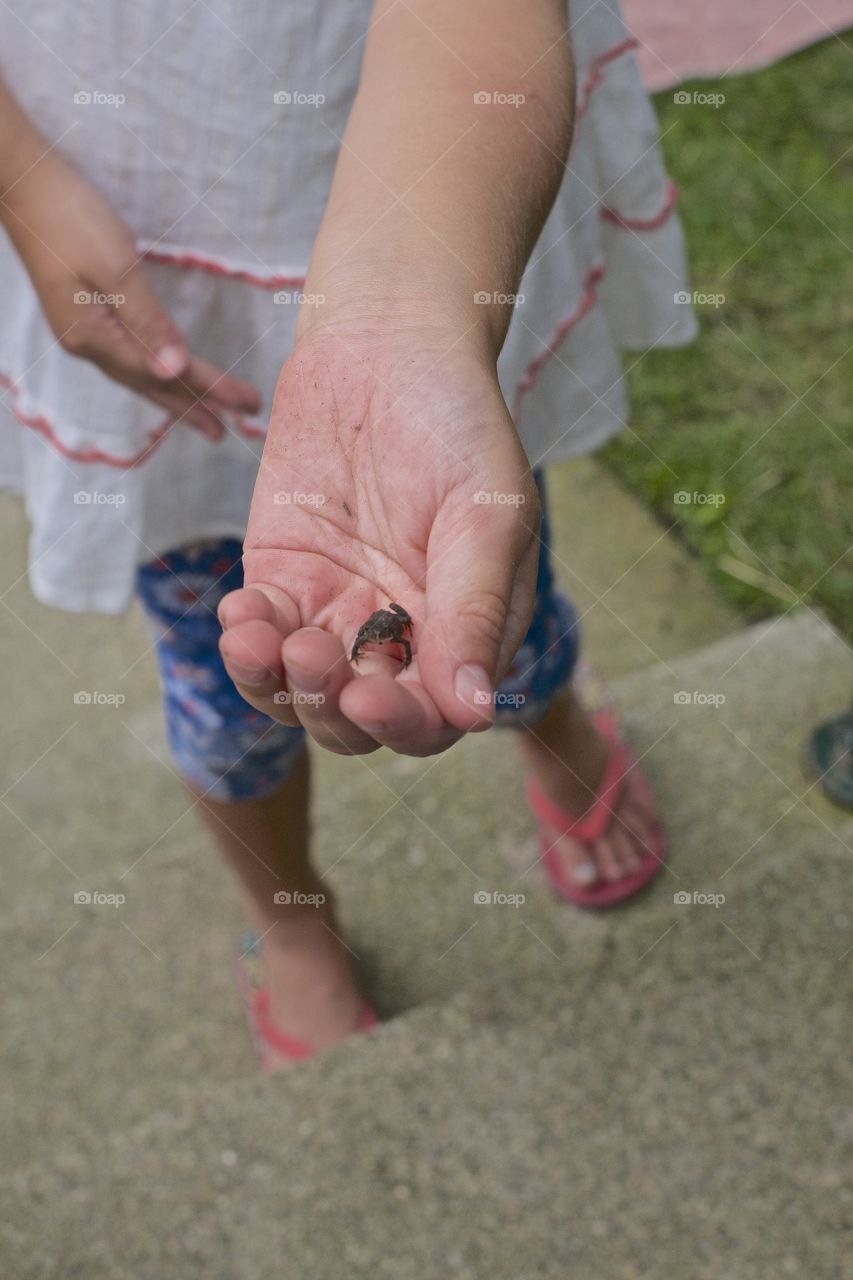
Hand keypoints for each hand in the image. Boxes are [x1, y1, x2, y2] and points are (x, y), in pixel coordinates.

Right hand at [0, 150, 259, 437]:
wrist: (23, 186)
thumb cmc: (71, 218)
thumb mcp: (116, 268)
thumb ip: (148, 320)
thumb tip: (175, 369)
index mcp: (96, 338)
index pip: (167, 373)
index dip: (211, 389)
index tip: (249, 404)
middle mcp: (88, 345)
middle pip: (153, 385)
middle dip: (195, 407)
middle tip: (229, 434)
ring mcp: (82, 334)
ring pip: (139, 376)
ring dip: (175, 397)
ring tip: (205, 419)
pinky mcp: (83, 318)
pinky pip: (128, 359)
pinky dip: (153, 376)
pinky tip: (163, 381)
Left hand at [218, 322, 539, 756]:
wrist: (385, 344)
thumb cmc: (456, 423)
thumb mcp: (485, 514)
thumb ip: (475, 612)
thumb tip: (474, 711)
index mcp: (463, 633)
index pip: (433, 718)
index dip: (400, 725)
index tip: (368, 696)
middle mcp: (400, 637)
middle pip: (357, 722)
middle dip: (329, 709)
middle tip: (313, 657)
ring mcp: (336, 611)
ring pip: (298, 694)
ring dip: (276, 684)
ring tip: (263, 637)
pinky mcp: (282, 580)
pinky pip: (258, 639)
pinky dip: (244, 641)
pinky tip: (242, 612)